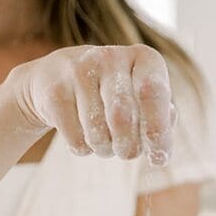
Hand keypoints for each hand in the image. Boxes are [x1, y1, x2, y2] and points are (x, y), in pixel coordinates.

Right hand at [7, 44, 175, 164]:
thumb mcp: (142, 100)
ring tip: (104, 140)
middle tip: (126, 153)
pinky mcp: (54, 91)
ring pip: (98, 133)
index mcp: (143, 58)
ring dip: (105, 149)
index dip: (158, 131)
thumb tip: (160, 150)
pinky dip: (84, 149)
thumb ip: (162, 122)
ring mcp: (78, 70)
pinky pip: (76, 139)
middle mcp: (110, 57)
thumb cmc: (114, 96)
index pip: (154, 92)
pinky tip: (82, 135)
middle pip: (123, 118)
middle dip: (128, 148)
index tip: (159, 158)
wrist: (54, 78)